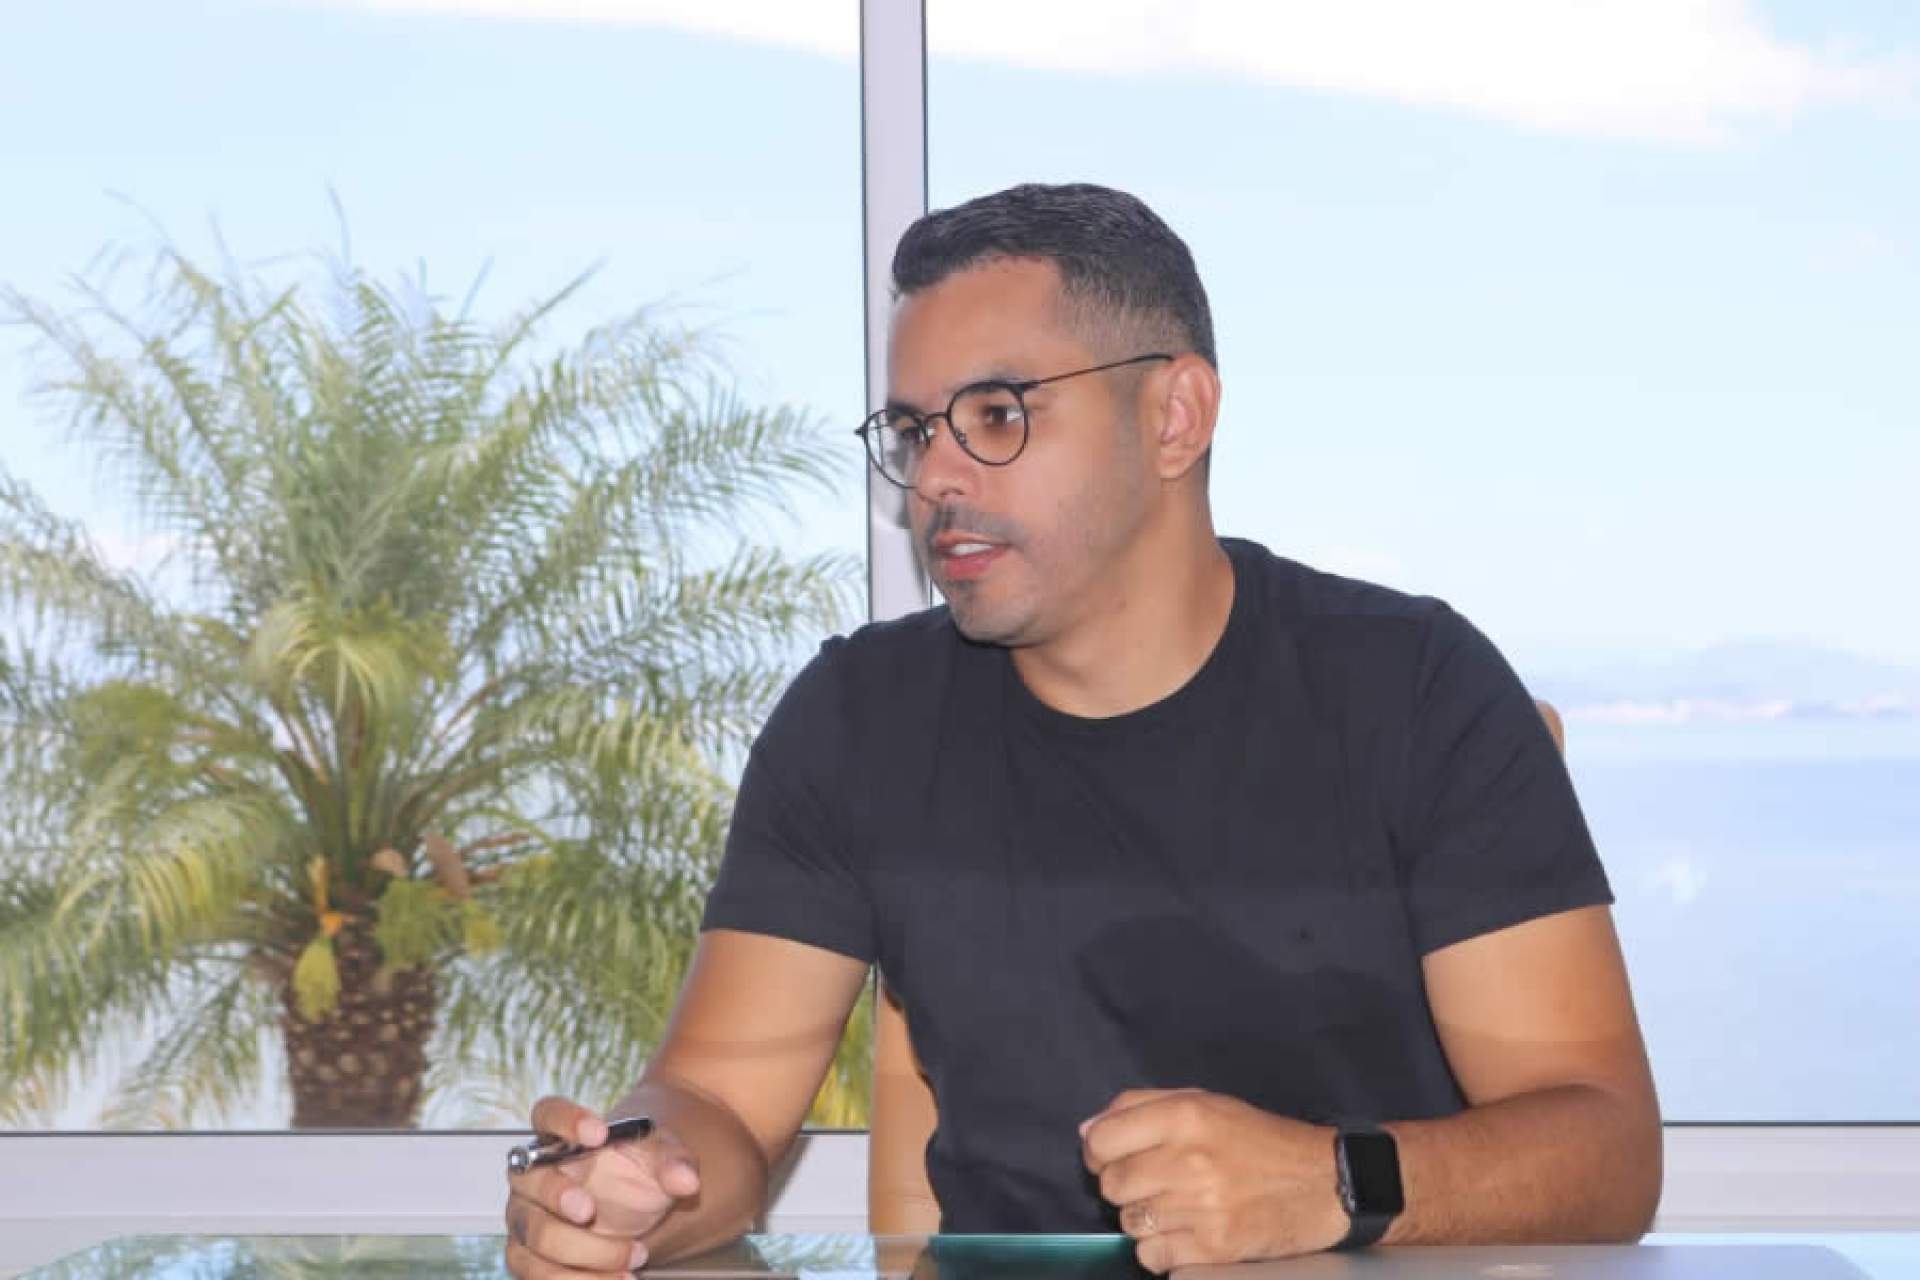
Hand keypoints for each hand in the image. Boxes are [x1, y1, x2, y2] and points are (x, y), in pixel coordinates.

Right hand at [505, 1096, 701, 1276]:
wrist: (638, 1204)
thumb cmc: (639, 1171)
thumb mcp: (663, 1157)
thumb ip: (674, 1162)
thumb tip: (686, 1180)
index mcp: (562, 1136)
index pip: (547, 1113)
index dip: (565, 1120)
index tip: (598, 1132)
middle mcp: (533, 1176)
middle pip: (528, 1180)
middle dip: (555, 1195)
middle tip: (590, 1210)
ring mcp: (528, 1218)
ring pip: (534, 1237)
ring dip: (580, 1252)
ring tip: (635, 1256)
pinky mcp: (533, 1258)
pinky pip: (540, 1275)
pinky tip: (621, 1279)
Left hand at [1080, 1088, 1349, 1273]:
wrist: (1324, 1183)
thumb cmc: (1258, 1140)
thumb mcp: (1205, 1102)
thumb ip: (1140, 1107)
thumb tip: (1086, 1132)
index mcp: (1185, 1115)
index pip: (1102, 1140)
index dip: (1098, 1152)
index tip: (1112, 1157)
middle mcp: (1189, 1159)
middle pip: (1111, 1184)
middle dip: (1124, 1186)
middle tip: (1153, 1183)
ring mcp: (1201, 1207)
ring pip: (1129, 1222)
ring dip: (1145, 1218)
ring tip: (1178, 1206)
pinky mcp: (1214, 1247)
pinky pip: (1152, 1256)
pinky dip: (1162, 1250)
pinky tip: (1188, 1232)